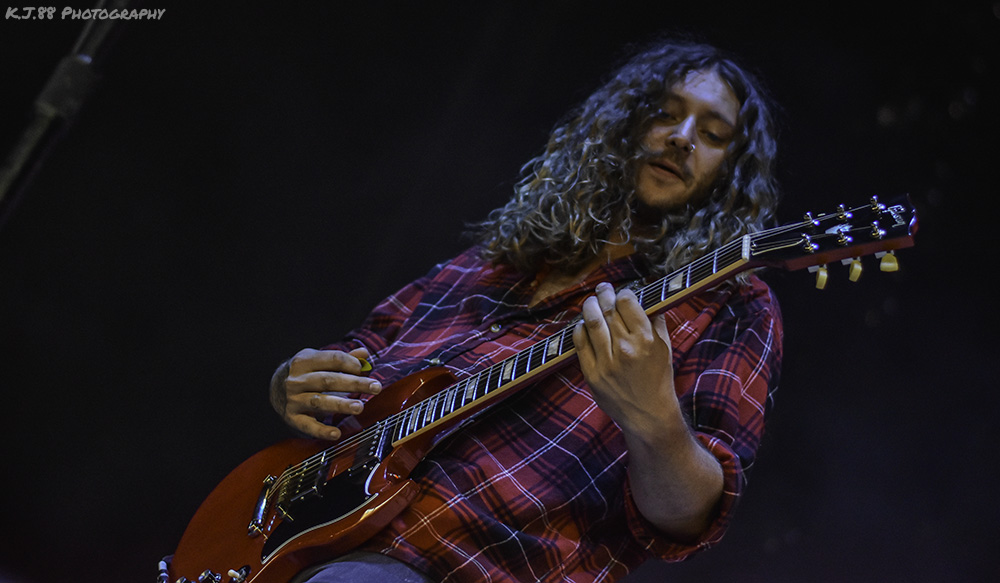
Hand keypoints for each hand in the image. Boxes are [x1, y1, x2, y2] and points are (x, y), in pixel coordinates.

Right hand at [270, 347, 380, 439]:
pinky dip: (322, 430)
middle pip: (328, 380)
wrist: (276, 388)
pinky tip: (336, 433)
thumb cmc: (307, 373)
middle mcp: (297, 380)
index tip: (364, 369)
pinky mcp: (292, 417)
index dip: (350, 363)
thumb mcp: (320, 361)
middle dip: (354, 383)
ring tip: (360, 407)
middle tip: (375, 387)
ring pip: (319, 401)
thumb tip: (365, 354)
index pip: (332, 359)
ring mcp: (293, 399)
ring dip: (341, 404)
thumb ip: (344, 359)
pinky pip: (308, 425)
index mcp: (305, 361)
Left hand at [573, 282, 676, 435]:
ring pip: (591, 322)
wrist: (649, 415)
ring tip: (590, 302)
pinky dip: (579, 329)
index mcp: (646, 339)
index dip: (622, 293)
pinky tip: (582, 325)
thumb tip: (648, 303)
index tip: (621, 293)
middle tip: (602, 290)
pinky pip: (580, 343)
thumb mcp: (665, 350)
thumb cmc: (658, 380)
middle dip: (603, 295)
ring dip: (589, 307)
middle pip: (607, 309)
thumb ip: (657, 324)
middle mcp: (625, 348)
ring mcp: (607, 362)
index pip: (627, 302)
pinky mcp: (592, 374)